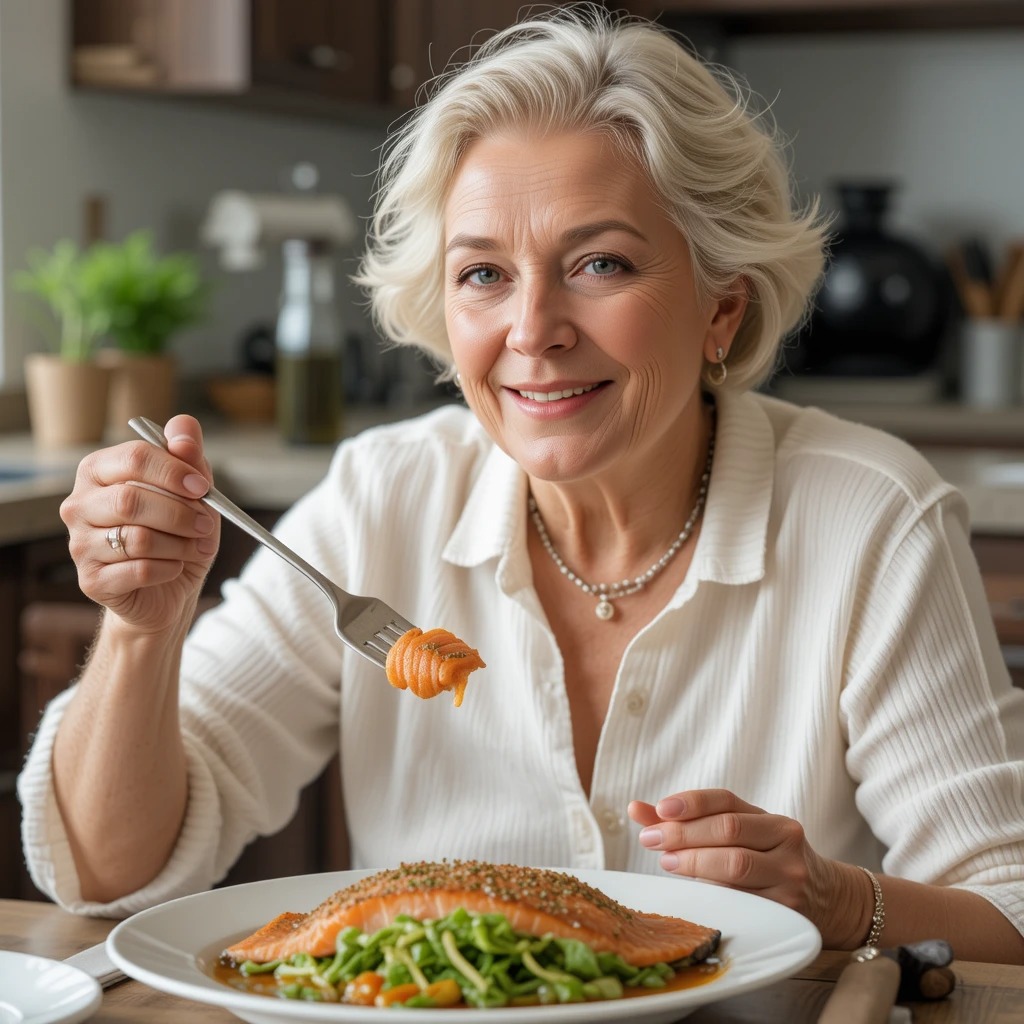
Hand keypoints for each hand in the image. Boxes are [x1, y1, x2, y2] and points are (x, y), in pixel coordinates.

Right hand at [60, 414, 220, 633]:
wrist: (168, 589)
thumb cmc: (177, 533)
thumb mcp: (193, 492)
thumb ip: (189, 457)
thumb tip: (184, 429)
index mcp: (99, 471)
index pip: (134, 457)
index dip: (174, 471)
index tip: (203, 487)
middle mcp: (79, 505)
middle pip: (131, 499)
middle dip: (180, 513)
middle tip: (205, 524)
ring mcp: (79, 544)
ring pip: (138, 538)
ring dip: (179, 544)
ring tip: (195, 547)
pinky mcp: (91, 580)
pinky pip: (139, 570)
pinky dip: (169, 568)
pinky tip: (174, 567)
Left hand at [628, 789, 868, 946]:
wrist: (831, 901)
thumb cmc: (770, 862)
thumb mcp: (741, 836)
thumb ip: (690, 823)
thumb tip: (636, 809)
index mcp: (770, 818)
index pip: (727, 801)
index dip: (692, 802)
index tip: (661, 808)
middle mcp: (784, 839)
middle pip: (728, 830)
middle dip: (683, 833)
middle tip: (651, 839)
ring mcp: (789, 875)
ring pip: (735, 864)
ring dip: (694, 862)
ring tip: (667, 862)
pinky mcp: (788, 909)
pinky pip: (743, 899)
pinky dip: (713, 892)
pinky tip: (694, 890)